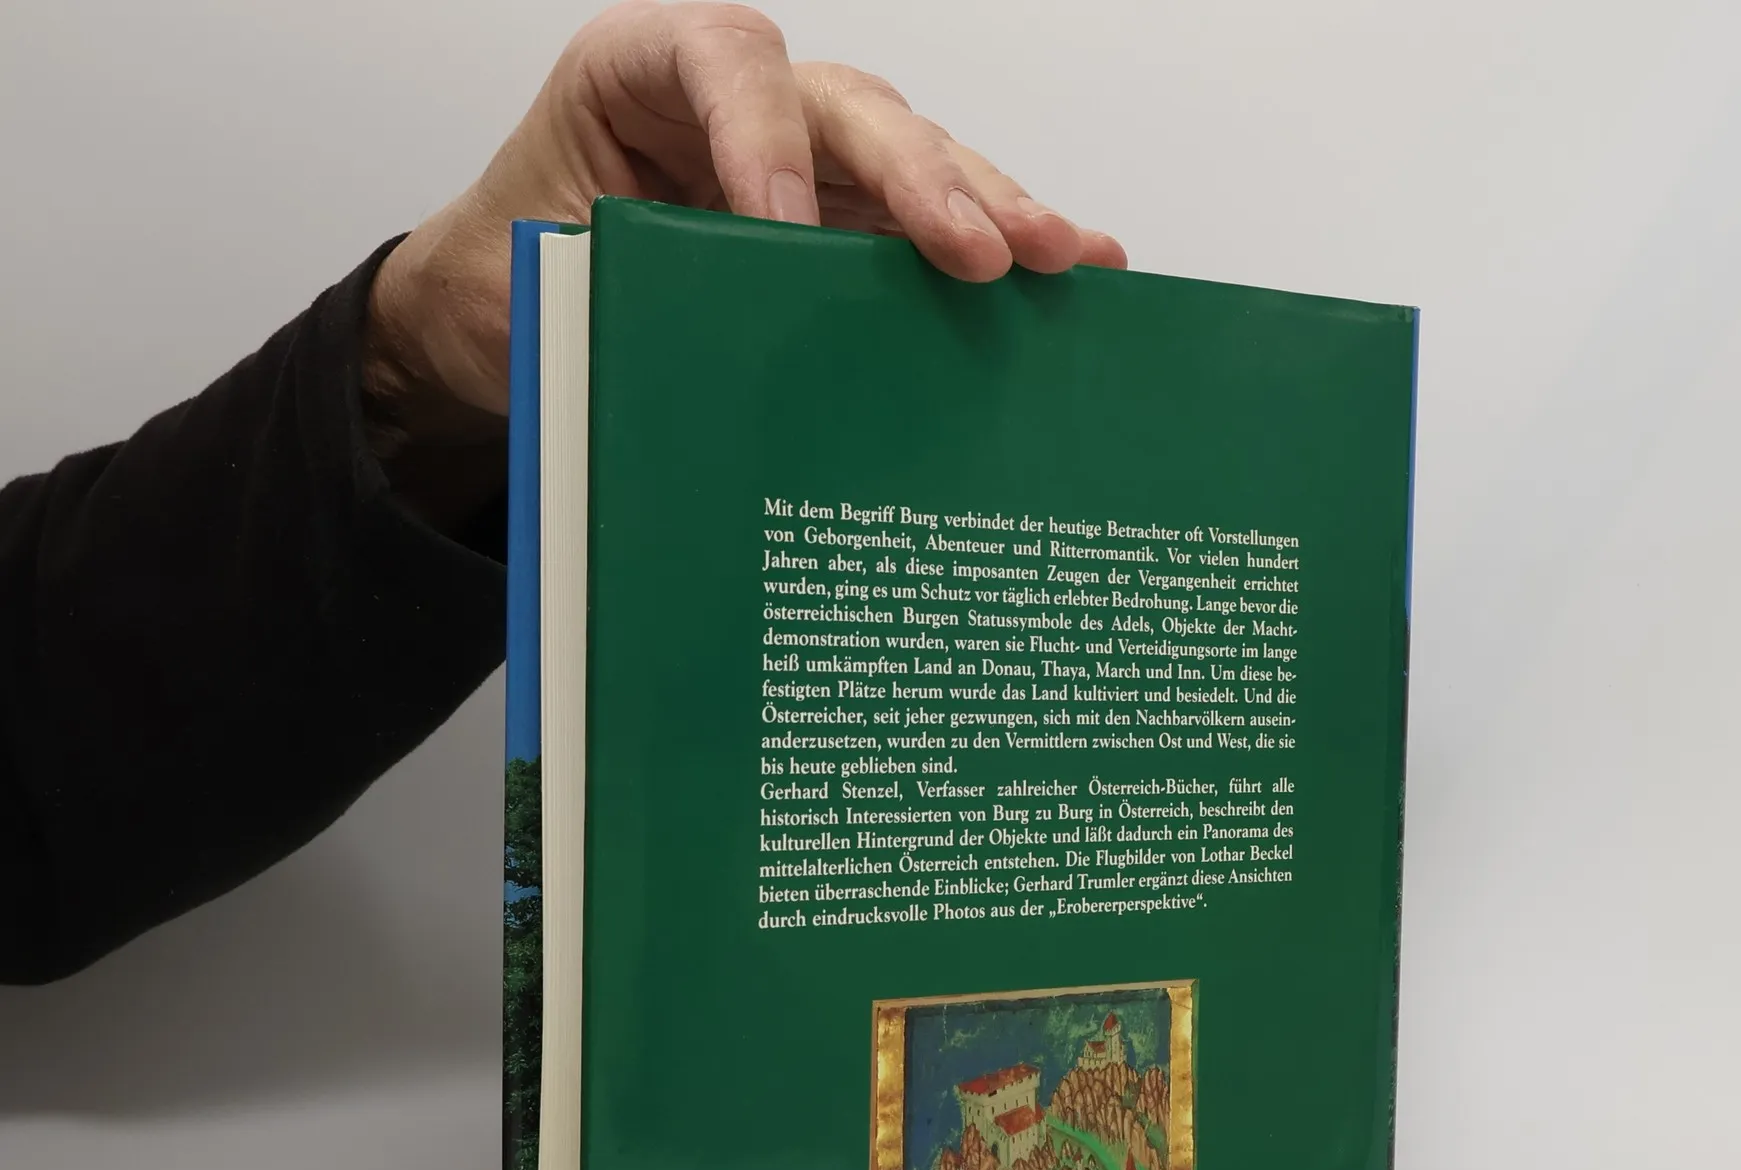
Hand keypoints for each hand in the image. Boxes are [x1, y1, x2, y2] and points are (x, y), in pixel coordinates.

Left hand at [363, 0, 1125, 450]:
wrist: (491, 310)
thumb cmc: (502, 279)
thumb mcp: (532, 283)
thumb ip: (612, 291)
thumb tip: (707, 362)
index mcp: (639, 75)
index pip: (722, 61)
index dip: (762, 137)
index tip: (784, 229)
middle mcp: (736, 100)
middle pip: (850, 109)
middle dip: (924, 180)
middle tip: (983, 253)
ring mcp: (799, 157)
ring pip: (908, 158)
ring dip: (989, 209)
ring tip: (1061, 260)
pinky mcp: (839, 219)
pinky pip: (921, 221)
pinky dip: (993, 241)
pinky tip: (1074, 266)